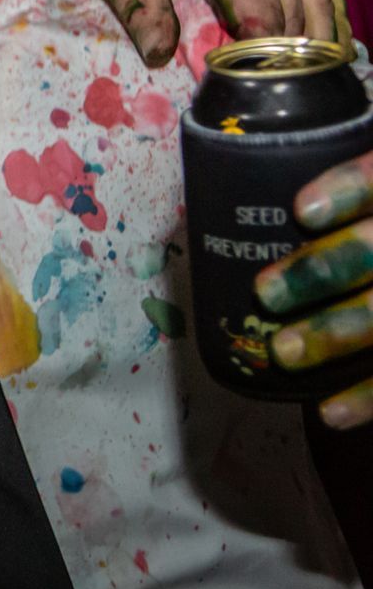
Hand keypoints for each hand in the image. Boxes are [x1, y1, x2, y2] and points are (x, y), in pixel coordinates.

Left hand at [63, 0, 348, 66]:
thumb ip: (142, 10)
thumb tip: (159, 56)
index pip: (264, 9)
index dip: (263, 50)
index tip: (255, 82)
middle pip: (294, 8)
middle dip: (288, 52)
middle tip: (275, 90)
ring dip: (315, 35)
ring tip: (305, 77)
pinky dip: (328, 11)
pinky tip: (329, 43)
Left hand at [256, 154, 372, 428]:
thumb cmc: (365, 225)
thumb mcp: (365, 188)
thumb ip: (328, 182)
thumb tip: (229, 174)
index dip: (352, 189)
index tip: (301, 211)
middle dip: (324, 270)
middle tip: (265, 293)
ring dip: (337, 334)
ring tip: (282, 352)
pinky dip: (368, 399)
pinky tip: (328, 413)